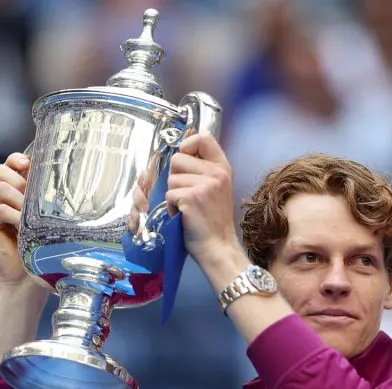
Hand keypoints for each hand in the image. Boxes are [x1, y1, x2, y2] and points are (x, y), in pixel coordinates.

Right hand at [0, 153, 49, 291]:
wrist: (27, 277)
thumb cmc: (44, 247)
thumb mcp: (50, 220)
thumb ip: (50, 201)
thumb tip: (72, 182)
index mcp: (16, 192)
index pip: (11, 164)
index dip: (18, 160)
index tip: (29, 164)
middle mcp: (1, 198)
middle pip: (0, 171)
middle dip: (17, 177)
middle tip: (30, 194)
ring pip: (1, 187)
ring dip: (19, 198)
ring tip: (29, 215)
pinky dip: (13, 216)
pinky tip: (22, 228)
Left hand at [164, 133, 243, 267]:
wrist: (218, 247)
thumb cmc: (212, 220)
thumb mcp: (216, 188)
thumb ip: (203, 169)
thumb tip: (180, 152)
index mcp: (222, 167)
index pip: (203, 137)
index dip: (188, 145)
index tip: (186, 160)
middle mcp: (216, 173)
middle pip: (178, 158)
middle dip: (175, 177)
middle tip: (187, 195)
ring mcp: (205, 185)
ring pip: (171, 178)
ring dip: (173, 195)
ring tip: (186, 208)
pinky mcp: (191, 198)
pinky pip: (169, 194)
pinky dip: (170, 207)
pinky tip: (183, 215)